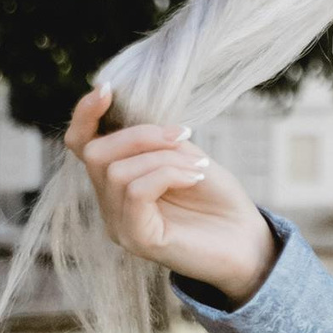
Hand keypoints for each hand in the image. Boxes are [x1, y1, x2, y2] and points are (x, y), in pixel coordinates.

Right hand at [65, 85, 275, 303]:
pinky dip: (168, 174)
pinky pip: (136, 191)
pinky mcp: (137, 240)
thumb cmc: (220, 201)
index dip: (85, 115)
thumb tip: (141, 125)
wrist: (250, 244)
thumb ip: (160, 143)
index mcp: (118, 183)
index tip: (106, 89)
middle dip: (141, 134)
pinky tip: (196, 178)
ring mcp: (120, 225)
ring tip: (199, 167)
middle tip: (183, 135)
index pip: (82, 146)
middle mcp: (110, 205)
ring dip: (164, 157)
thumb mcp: (189, 158)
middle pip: (95, 153)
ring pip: (117, 171)